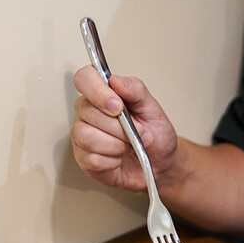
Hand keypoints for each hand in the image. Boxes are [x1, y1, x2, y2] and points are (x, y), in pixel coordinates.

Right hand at [70, 67, 179, 191]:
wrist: (161, 163)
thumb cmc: (155, 134)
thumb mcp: (152, 109)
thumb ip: (136, 90)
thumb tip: (117, 81)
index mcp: (100, 94)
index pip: (84, 79)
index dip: (98, 92)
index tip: (118, 106)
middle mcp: (87, 113)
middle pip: (88, 112)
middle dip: (120, 128)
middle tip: (140, 134)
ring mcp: (82, 137)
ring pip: (87, 137)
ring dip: (117, 145)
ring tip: (131, 147)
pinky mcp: (85, 160)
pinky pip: (92, 159)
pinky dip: (113, 161)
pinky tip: (120, 159)